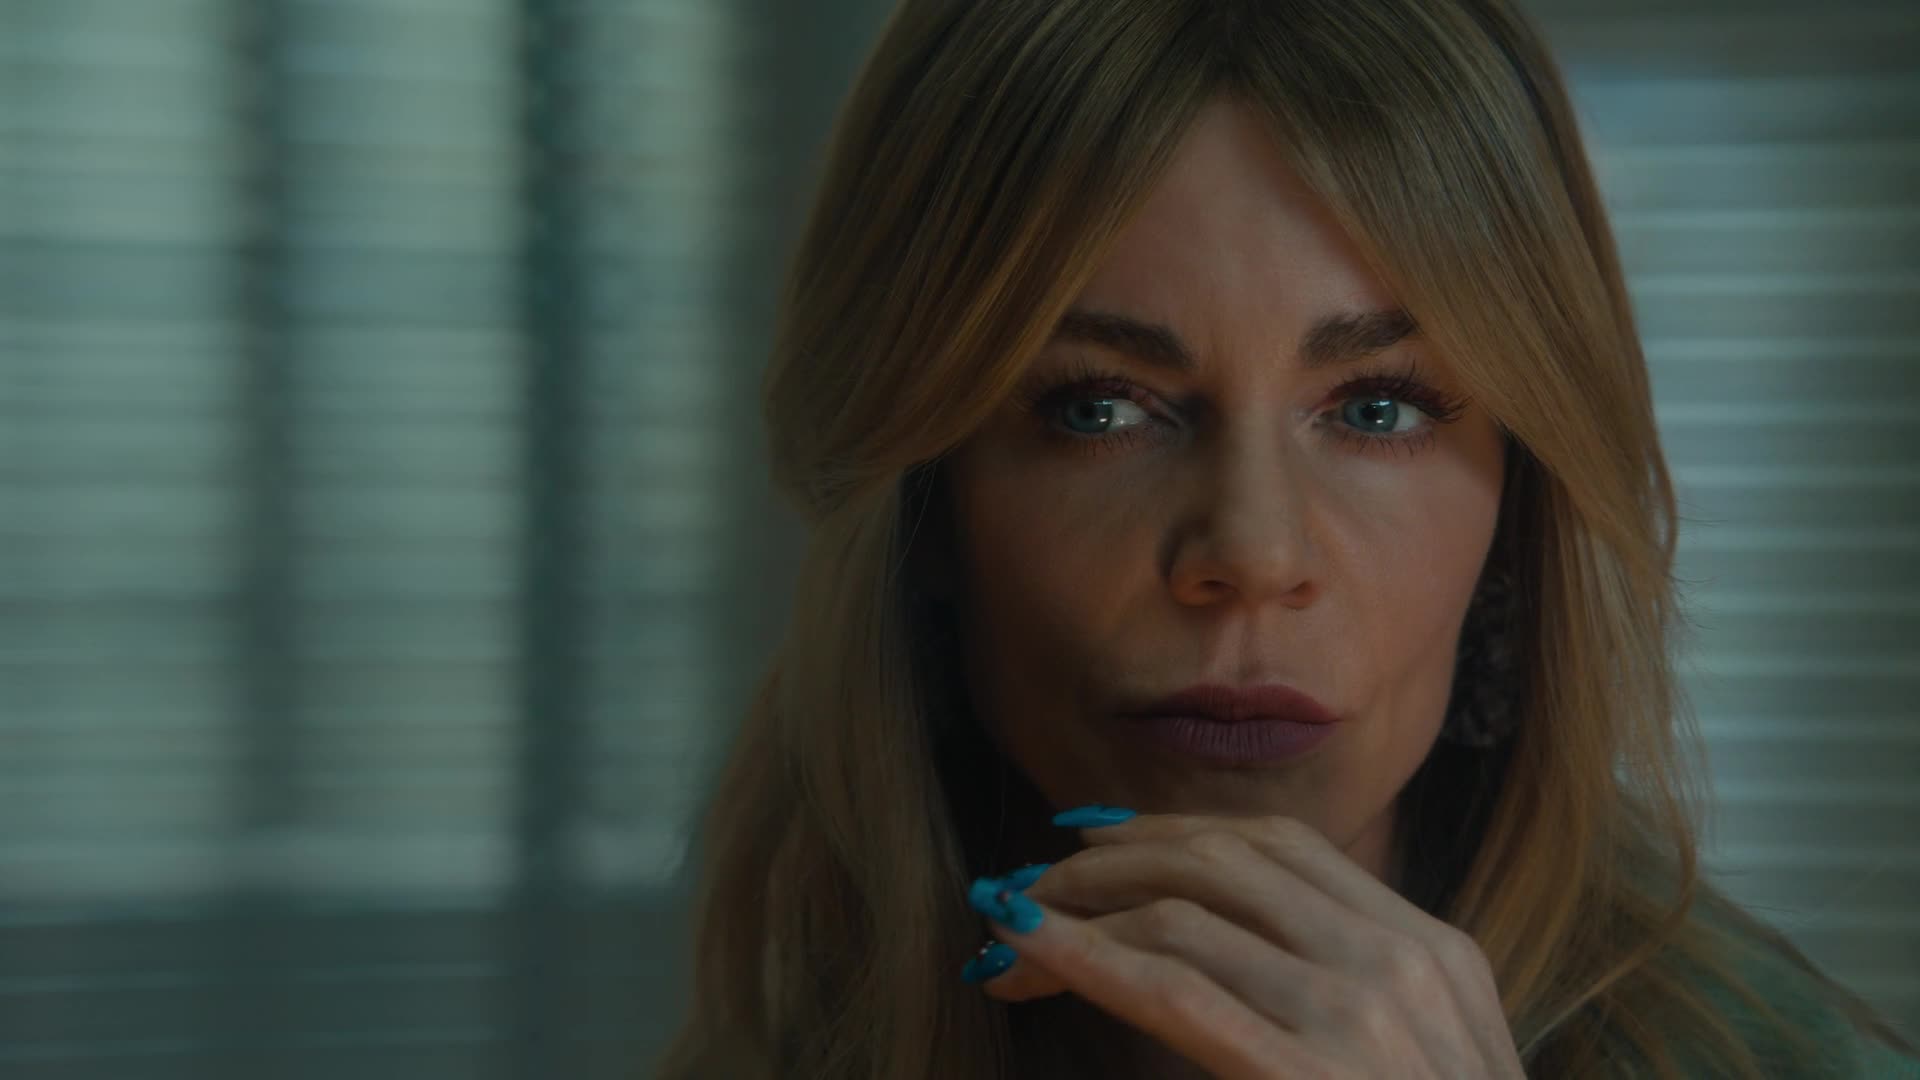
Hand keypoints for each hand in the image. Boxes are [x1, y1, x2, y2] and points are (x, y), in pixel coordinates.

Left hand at [965, 812, 1525, 1078]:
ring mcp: (1361, 1014)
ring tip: (1012, 926)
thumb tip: (1220, 952)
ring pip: (1186, 913)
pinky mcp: (1307, 1074)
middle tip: (1034, 881)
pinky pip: (1173, 989)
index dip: (1174, 832)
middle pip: (1225, 860)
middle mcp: (1402, 961)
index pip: (1282, 847)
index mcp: (1433, 950)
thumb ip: (1346, 998)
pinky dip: (1083, 955)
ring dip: (1079, 908)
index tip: (1096, 846)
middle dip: (1113, 861)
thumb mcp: (1420, 1062)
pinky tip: (1022, 946)